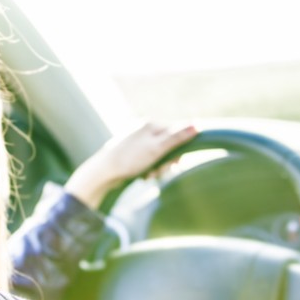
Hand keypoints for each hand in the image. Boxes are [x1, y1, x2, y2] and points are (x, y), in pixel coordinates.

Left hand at [64, 122, 197, 209]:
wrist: (103, 172)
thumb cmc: (130, 159)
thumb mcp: (156, 149)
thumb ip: (176, 137)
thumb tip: (197, 125)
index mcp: (149, 124)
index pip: (175, 133)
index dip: (179, 149)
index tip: (177, 162)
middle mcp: (142, 129)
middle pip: (166, 145)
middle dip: (166, 161)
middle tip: (159, 172)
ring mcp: (135, 141)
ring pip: (157, 155)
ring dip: (157, 168)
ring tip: (148, 175)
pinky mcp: (130, 152)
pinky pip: (147, 160)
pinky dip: (148, 169)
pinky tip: (142, 175)